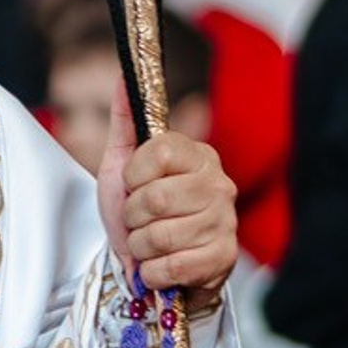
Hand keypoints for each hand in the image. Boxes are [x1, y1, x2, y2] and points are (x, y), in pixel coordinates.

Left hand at [98, 71, 237, 295]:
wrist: (153, 263)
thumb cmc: (140, 211)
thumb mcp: (123, 163)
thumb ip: (125, 119)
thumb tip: (123, 74)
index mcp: (197, 154)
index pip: (157, 152)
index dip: (133, 175)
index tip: (134, 185)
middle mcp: (219, 184)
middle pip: (156, 198)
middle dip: (132, 217)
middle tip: (138, 221)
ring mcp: (225, 222)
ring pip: (160, 236)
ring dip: (140, 247)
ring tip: (148, 245)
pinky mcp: (224, 259)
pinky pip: (171, 267)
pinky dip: (152, 273)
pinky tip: (159, 267)